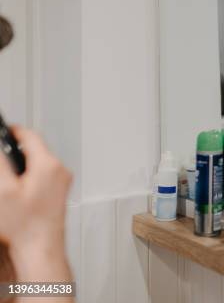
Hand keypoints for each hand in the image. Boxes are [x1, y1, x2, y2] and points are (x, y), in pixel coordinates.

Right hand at [0, 127, 72, 282]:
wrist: (41, 248)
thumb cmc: (26, 225)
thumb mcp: (3, 189)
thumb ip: (1, 163)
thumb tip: (1, 148)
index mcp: (48, 165)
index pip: (30, 136)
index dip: (12, 132)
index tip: (4, 131)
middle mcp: (60, 171)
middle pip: (36, 149)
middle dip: (16, 151)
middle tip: (2, 158)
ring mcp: (62, 182)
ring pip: (40, 163)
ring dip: (23, 165)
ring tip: (8, 179)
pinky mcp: (60, 193)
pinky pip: (44, 175)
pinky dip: (30, 176)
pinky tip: (17, 191)